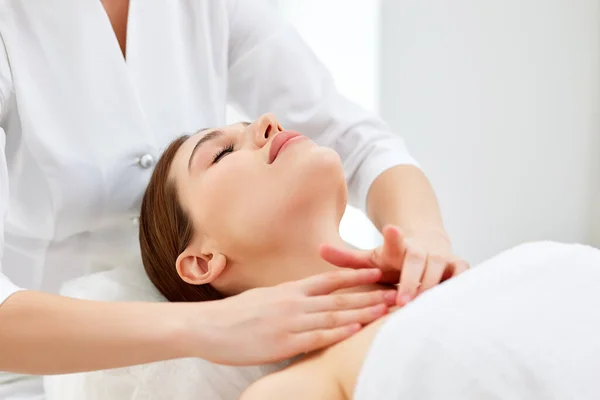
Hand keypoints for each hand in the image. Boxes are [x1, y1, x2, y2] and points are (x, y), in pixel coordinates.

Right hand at [188, 268, 396, 364]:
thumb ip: (288, 297)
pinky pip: (317, 337)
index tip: (376, 272)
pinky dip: (339, 333)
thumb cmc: (234, 314)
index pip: (329, 279)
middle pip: (339, 297)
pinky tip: (356, 330)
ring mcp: (289, 322)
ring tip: (385, 310)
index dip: (355, 276)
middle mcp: (293, 302)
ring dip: (362, 312)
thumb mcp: (264, 297)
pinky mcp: (283, 343)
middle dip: (369, 295)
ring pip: (334, 315)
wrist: (206, 326)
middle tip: (394, 291)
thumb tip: (305, 297)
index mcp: (289, 289)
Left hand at [320, 225, 468, 305]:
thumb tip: (319, 250)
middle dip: (410, 280)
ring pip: (440, 270)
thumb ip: (347, 258)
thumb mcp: (371, 259)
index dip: (393, 237)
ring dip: (432, 286)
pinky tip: (451, 302)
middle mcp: (421, 249)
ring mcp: (441, 256)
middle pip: (417, 261)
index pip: (395, 241)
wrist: (426, 246)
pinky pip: (463, 274)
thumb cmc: (393, 259)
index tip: (391, 230)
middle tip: (401, 301)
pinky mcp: (458, 265)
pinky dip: (460, 284)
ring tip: (420, 307)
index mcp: (398, 247)